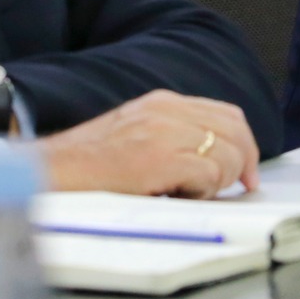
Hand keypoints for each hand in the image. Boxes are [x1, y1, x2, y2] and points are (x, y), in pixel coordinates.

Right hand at [40, 90, 259, 198]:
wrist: (53, 172)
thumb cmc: (89, 165)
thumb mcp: (136, 136)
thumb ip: (173, 137)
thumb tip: (215, 159)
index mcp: (163, 103)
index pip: (226, 115)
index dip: (245, 144)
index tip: (247, 172)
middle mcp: (167, 110)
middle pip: (235, 131)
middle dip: (243, 165)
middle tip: (236, 189)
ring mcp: (163, 131)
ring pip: (227, 155)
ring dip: (217, 182)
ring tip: (187, 192)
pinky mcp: (159, 157)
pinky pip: (209, 174)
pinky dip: (202, 191)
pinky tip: (176, 196)